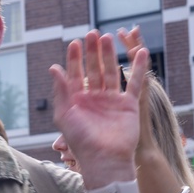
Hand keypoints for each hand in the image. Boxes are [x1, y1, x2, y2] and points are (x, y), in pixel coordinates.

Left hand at [50, 31, 148, 187]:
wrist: (104, 159)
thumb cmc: (81, 140)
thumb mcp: (65, 114)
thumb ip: (61, 90)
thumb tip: (54, 68)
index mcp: (77, 100)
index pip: (75, 74)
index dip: (75, 58)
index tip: (75, 43)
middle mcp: (94, 98)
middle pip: (93, 69)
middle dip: (92, 52)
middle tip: (93, 33)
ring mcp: (111, 100)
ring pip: (111, 72)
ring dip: (110, 55)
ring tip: (108, 38)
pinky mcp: (128, 104)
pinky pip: (134, 82)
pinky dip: (137, 68)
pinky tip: (139, 52)